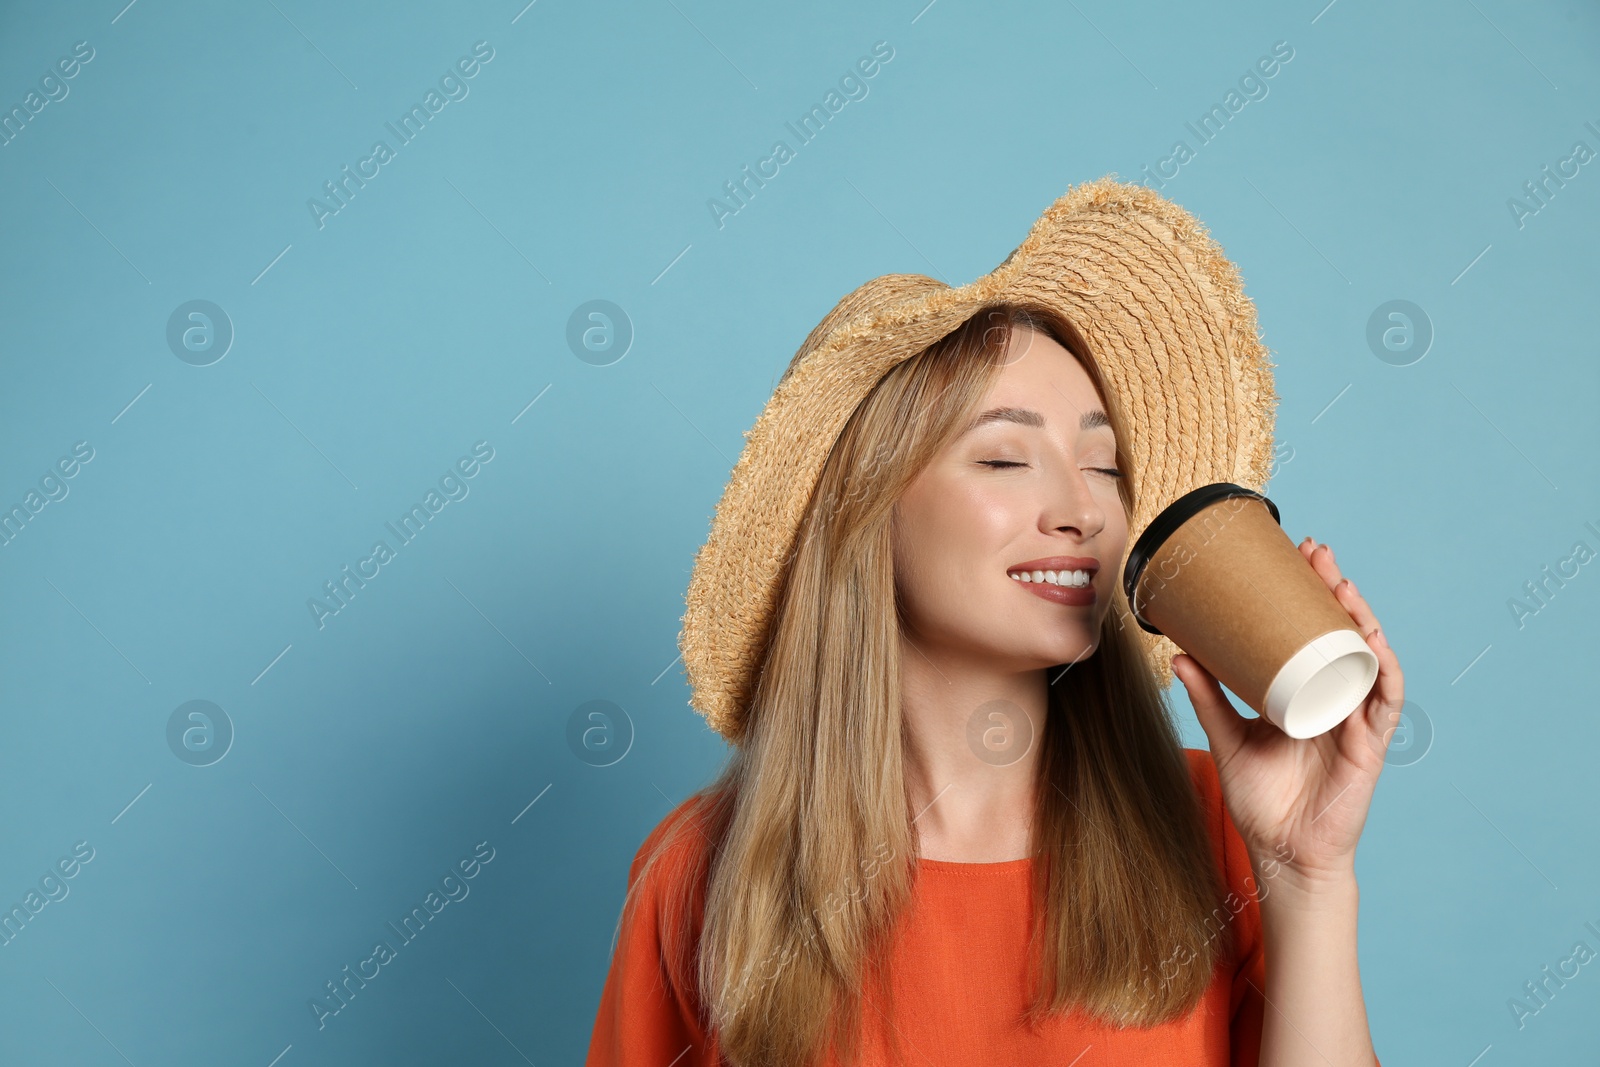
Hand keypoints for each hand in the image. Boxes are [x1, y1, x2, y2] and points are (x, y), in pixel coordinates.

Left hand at [1171, 537, 1404, 888]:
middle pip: (1343, 634)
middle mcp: (1334, 700)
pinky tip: (1372, 642)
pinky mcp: (1368, 746)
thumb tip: (1179, 654)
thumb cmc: (1261, 802)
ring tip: (1342, 585)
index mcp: (1305, 693)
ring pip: (1368, 658)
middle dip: (1335, 590)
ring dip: (1360, 618)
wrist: (1281, 854)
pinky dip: (1381, 668)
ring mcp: (1355, 721)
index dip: (1309, 594)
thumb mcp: (1228, 738)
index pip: (1313, 633)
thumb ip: (1208, 698)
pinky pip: (1382, 700)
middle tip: (1317, 552)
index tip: (1295, 556)